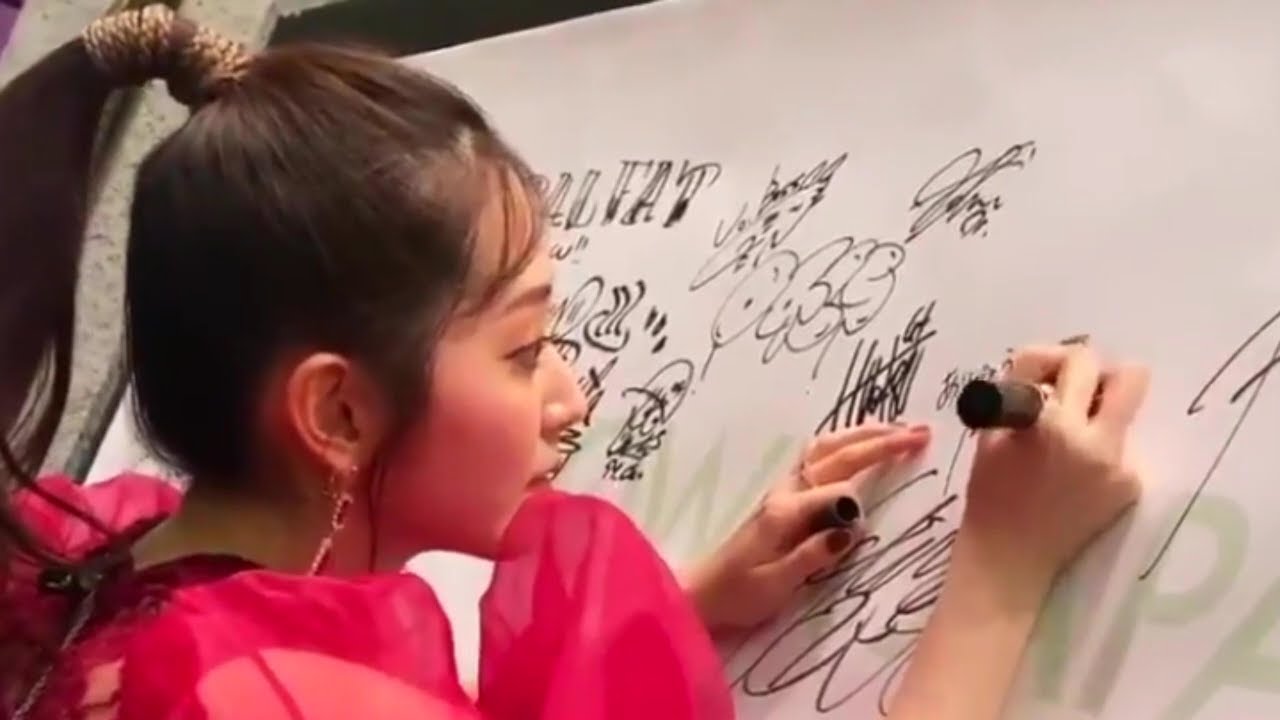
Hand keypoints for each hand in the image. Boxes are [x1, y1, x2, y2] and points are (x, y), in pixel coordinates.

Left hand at [681, 422, 929, 632]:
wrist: (702, 593)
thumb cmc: (739, 594)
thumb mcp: (777, 584)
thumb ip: (813, 554)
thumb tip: (850, 525)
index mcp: (786, 512)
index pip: (836, 490)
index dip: (863, 491)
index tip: (886, 497)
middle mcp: (786, 492)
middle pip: (837, 455)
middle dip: (880, 440)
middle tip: (921, 432)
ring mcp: (784, 491)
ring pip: (826, 450)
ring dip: (862, 435)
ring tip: (897, 427)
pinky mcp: (783, 498)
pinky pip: (818, 459)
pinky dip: (845, 444)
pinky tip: (859, 443)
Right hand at [963, 343, 1149, 581]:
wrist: (1010, 558)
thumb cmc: (989, 493)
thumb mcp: (992, 434)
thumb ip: (1020, 395)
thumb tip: (1043, 374)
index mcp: (1052, 422)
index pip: (1076, 359)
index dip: (1052, 361)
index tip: (1037, 378)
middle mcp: (1095, 439)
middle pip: (1129, 377)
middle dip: (1099, 376)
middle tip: (1075, 392)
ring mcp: (1119, 466)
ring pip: (1128, 412)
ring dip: (1101, 412)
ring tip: (1072, 437)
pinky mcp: (1131, 487)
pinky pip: (1124, 448)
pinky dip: (1102, 450)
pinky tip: (1077, 473)